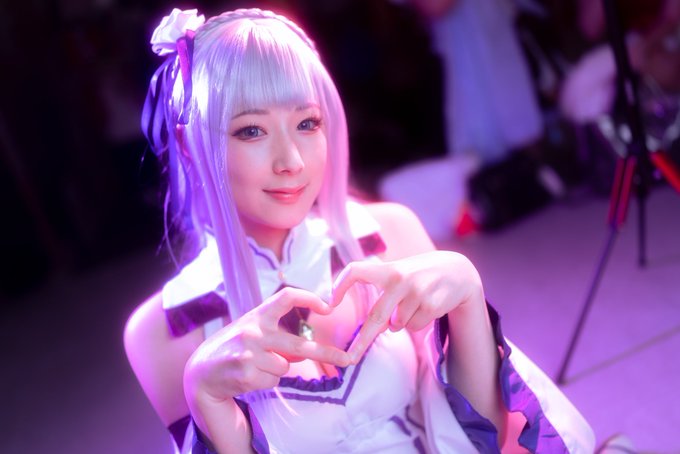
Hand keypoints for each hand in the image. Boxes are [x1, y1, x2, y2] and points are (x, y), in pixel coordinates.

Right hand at [184, 287, 350, 405]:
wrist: (201, 371)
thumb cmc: (233, 348)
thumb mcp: (251, 332)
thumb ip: (276, 336)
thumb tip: (305, 352)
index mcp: (257, 316)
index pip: (286, 297)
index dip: (309, 298)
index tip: (328, 306)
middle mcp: (254, 331)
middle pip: (299, 345)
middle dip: (326, 353)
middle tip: (348, 358)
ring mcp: (249, 353)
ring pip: (285, 368)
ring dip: (276, 371)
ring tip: (254, 366)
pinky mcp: (246, 374)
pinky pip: (273, 381)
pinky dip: (265, 382)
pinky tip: (247, 377)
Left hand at [331, 251, 482, 363]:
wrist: (457, 271)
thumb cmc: (418, 274)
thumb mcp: (398, 271)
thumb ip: (380, 289)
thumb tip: (364, 320)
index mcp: (387, 269)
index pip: (355, 271)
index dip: (340, 285)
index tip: (330, 303)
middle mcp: (400, 279)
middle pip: (376, 316)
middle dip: (362, 341)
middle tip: (350, 359)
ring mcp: (416, 292)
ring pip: (397, 324)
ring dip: (400, 322)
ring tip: (413, 303)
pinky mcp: (431, 305)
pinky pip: (413, 327)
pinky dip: (416, 323)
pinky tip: (426, 306)